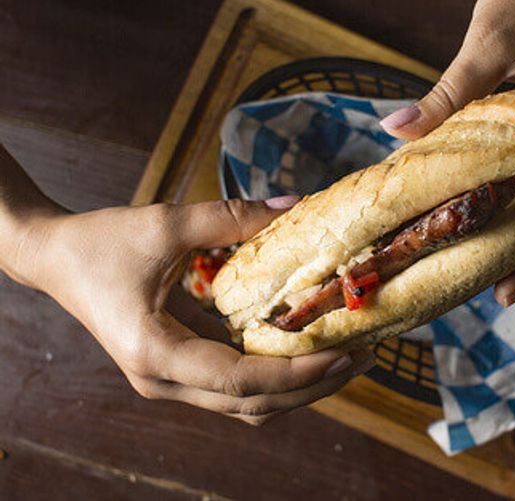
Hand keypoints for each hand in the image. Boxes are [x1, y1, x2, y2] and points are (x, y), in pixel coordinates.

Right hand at [12, 195, 373, 424]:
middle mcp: (164, 381)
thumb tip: (294, 205)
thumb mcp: (167, 223)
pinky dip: (275, 375)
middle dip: (312, 386)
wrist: (55, 257)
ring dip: (298, 386)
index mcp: (156, 354)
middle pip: (253, 404)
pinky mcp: (179, 369)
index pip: (241, 381)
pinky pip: (236, 385)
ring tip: (346, 358)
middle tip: (363, 358)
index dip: (298, 373)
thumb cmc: (102, 241)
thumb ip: (231, 217)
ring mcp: (170, 381)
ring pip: (247, 403)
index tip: (344, 354)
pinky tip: (307, 349)